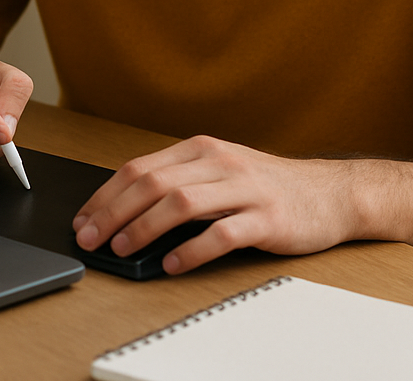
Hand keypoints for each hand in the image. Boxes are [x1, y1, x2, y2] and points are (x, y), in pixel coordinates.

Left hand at [72, 135, 361, 274]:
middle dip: (114, 212)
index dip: (106, 194)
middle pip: (153, 183)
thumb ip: (179, 183)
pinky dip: (192, 250)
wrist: (329, 193)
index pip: (139, 167)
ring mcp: (244, 187)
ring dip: (145, 227)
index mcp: (200, 149)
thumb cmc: (267, 186)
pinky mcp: (266, 217)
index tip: (83, 219)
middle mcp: (219, 161)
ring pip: (181, 202)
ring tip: (124, 249)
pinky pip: (222, 233)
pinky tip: (172, 264)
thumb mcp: (219, 171)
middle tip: (91, 238)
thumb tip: (124, 212)